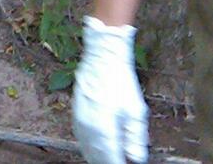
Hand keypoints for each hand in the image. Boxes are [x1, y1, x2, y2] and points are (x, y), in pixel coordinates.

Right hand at [72, 16, 148, 163]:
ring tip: (114, 157)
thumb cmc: (119, 82)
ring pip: (87, 150)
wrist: (101, 60)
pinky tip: (101, 149)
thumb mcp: (136, 110)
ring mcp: (79, 122)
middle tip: (123, 160)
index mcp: (103, 129)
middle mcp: (87, 128)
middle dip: (109, 162)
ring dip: (100, 158)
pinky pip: (82, 140)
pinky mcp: (75, 116)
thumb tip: (136, 158)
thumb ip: (135, 137)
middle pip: (97, 158)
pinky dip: (91, 148)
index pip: (111, 160)